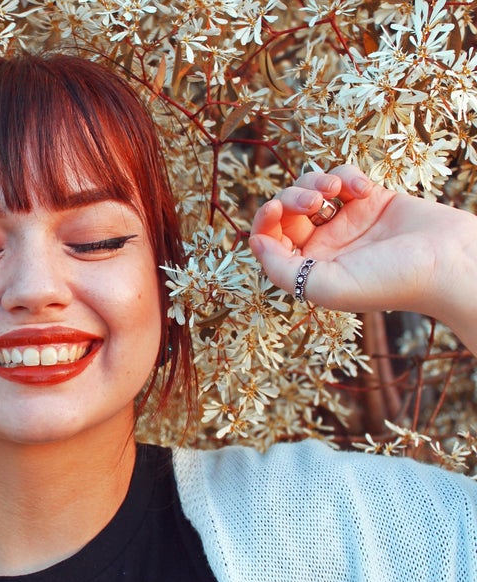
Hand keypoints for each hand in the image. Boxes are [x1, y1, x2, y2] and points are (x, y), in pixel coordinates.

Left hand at [249, 165, 476, 348]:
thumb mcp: (324, 286)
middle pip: (286, 209)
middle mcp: (324, 245)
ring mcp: (347, 220)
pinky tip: (365, 190)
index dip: (264, 219)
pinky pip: (344, 176)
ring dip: (315, 181)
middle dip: (292, 196)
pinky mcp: (371, 199)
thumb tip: (253, 242)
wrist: (448, 263)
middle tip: (316, 201)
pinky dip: (347, 176)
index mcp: (308, 268)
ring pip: (310, 187)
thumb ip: (281, 269)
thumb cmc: (389, 282)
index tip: (275, 207)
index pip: (270, 239)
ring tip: (335, 191)